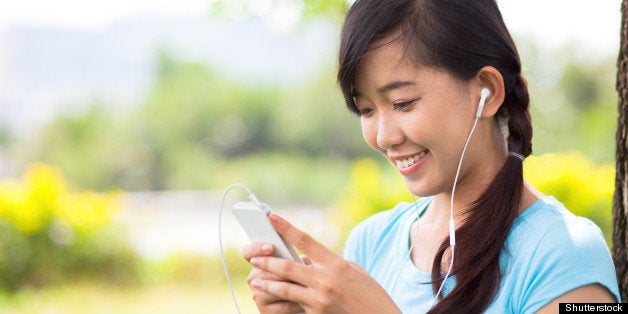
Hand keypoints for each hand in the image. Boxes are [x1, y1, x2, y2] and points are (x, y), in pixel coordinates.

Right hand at [242, 242, 305, 312]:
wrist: (301, 301)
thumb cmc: (299, 279)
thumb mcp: (298, 265)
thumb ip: (295, 259)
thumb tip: (302, 260)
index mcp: (258, 263)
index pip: (249, 252)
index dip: (257, 248)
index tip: (272, 247)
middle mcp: (253, 278)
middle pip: (265, 270)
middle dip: (286, 270)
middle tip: (302, 269)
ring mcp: (257, 295)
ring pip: (275, 287)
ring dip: (293, 285)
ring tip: (308, 283)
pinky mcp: (265, 311)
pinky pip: (284, 305)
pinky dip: (298, 301)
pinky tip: (307, 299)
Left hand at [249, 214, 400, 313]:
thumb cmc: (369, 293)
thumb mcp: (353, 271)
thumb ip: (329, 263)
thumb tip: (308, 260)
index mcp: (336, 263)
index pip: (305, 240)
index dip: (285, 228)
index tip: (271, 217)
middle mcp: (326, 279)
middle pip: (288, 266)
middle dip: (268, 261)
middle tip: (254, 257)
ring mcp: (320, 298)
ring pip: (286, 288)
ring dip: (268, 282)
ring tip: (255, 279)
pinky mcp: (317, 313)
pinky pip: (295, 304)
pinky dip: (283, 299)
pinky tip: (271, 297)